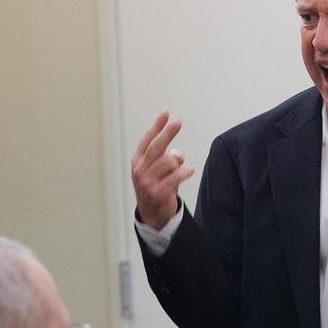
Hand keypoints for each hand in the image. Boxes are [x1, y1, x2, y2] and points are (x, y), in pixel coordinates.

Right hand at [131, 110, 194, 228]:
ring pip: (168, 161)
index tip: (166, 113)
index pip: (148, 140)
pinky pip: (175, 177)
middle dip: (168, 133)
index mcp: (138, 161)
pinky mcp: (157, 193)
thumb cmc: (157, 185)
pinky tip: (190, 170)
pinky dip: (184, 172)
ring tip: (180, 167)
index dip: (157, 126)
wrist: (152, 213)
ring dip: (178, 162)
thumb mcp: (157, 170)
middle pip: (156, 147)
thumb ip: (167, 157)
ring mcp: (147, 182)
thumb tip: (177, 154)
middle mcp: (140, 170)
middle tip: (178, 121)